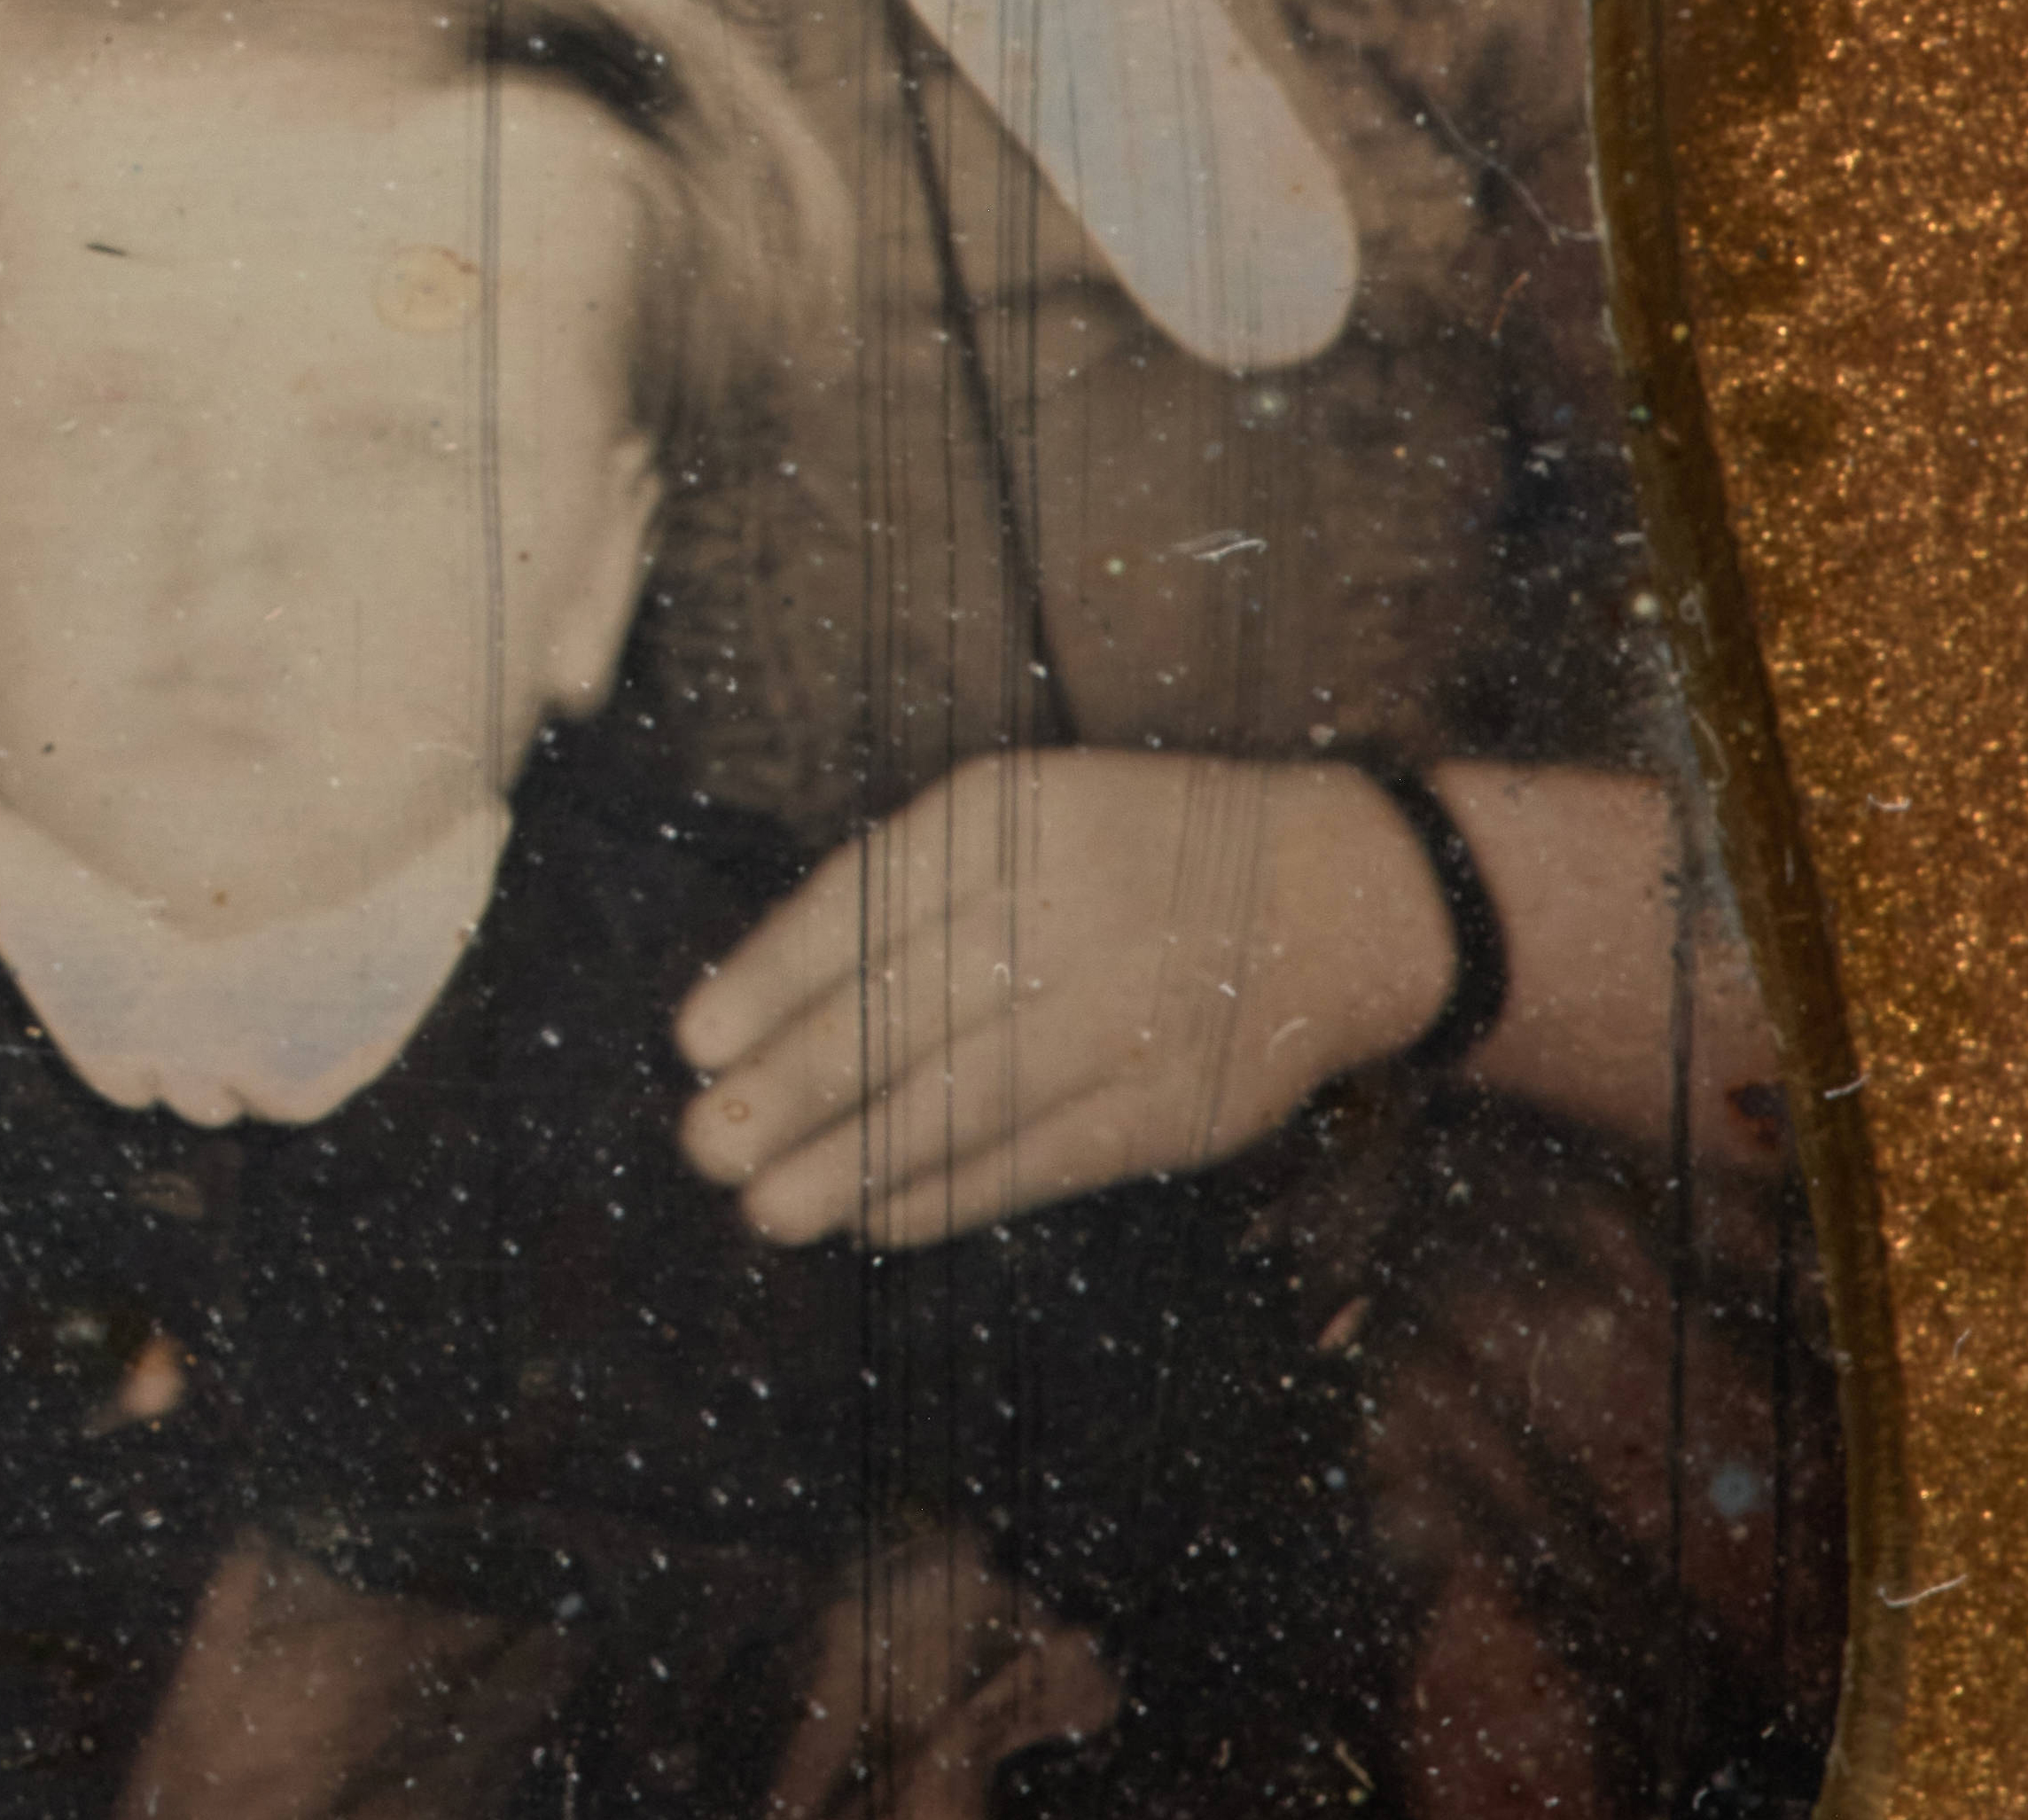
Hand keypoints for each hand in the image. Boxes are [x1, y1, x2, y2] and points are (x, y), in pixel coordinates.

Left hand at [675, 753, 1452, 1246]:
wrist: (1333, 894)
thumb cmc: (1129, 848)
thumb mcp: (1020, 811)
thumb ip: (909, 885)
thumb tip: (768, 994)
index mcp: (1009, 819)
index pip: (866, 902)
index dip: (776, 978)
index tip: (694, 1039)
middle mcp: (1062, 911)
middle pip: (906, 1010)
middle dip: (797, 1088)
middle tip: (706, 1141)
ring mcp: (1121, 1014)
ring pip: (965, 1100)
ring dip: (857, 1163)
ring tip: (767, 1206)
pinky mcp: (1168, 1105)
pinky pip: (1040, 1158)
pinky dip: (953, 1193)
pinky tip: (875, 1216)